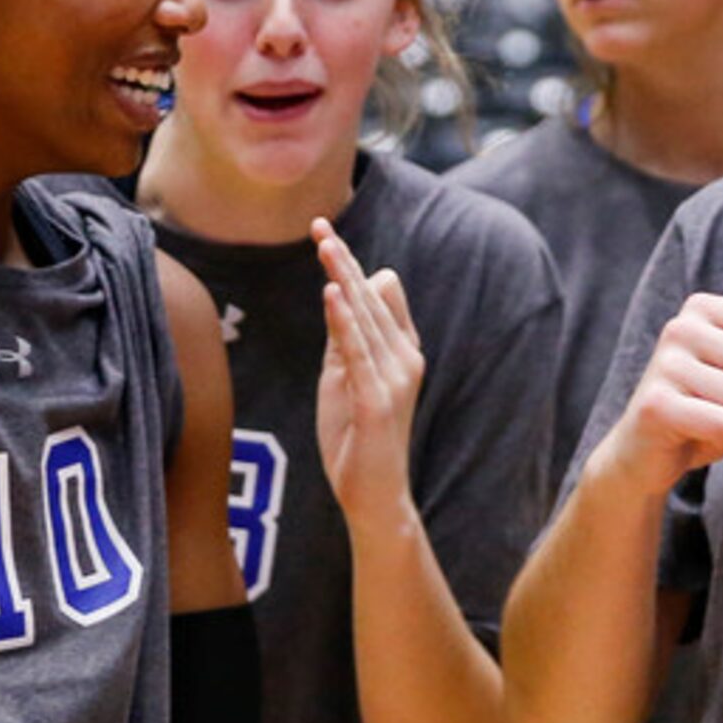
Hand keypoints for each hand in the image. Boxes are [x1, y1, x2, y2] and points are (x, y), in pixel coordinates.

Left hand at [313, 222, 422, 520]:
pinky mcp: (378, 401)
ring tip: (323, 247)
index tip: (322, 232)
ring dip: (342, 280)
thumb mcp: (345, 378)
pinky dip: (345, 322)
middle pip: (370, 299)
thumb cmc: (357, 438)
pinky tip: (332, 295)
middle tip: (317, 226)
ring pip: (365, 318)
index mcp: (400, 352)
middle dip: (342, 261)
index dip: (348, 265)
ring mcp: (395, 380)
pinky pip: (359, 353)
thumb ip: (346, 337)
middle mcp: (405, 360)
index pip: (376, 297)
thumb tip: (352, 287)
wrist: (373, 496)